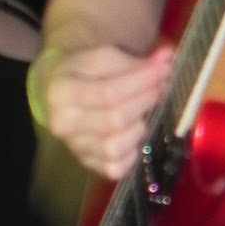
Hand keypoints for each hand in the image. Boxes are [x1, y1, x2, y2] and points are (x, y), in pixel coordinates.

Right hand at [37, 44, 174, 179]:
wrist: (56, 93)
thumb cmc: (82, 72)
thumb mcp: (101, 57)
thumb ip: (133, 61)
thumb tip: (167, 57)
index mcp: (61, 92)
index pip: (109, 92)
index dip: (142, 82)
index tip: (164, 69)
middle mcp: (63, 124)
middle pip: (115, 120)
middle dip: (146, 101)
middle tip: (162, 86)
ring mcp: (74, 148)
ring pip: (116, 147)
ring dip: (140, 127)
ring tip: (146, 110)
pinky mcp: (88, 164)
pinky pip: (116, 168)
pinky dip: (132, 153)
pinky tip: (136, 134)